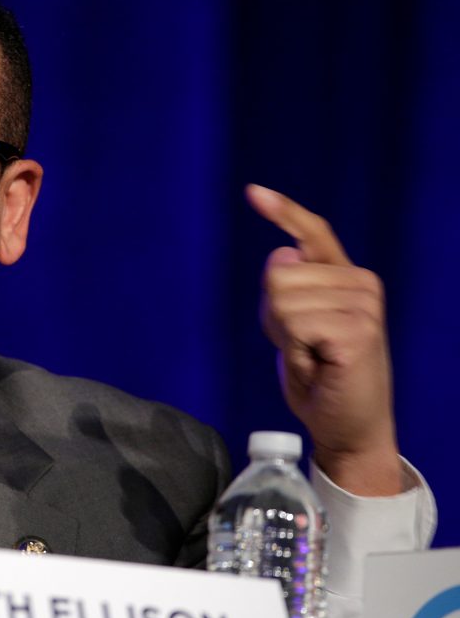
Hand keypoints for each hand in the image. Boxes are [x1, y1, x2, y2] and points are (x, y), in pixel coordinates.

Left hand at [246, 184, 403, 494]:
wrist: (347, 426)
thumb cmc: (320, 377)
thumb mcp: (297, 325)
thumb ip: (291, 290)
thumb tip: (283, 255)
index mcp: (346, 277)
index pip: (314, 232)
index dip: (283, 212)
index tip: (253, 192)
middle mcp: (361, 283)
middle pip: (277, 272)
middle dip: (274, 316)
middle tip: (302, 346)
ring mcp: (364, 306)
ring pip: (282, 299)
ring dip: (285, 337)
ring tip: (312, 358)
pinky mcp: (359, 332)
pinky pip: (295, 326)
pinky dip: (295, 352)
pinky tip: (318, 366)